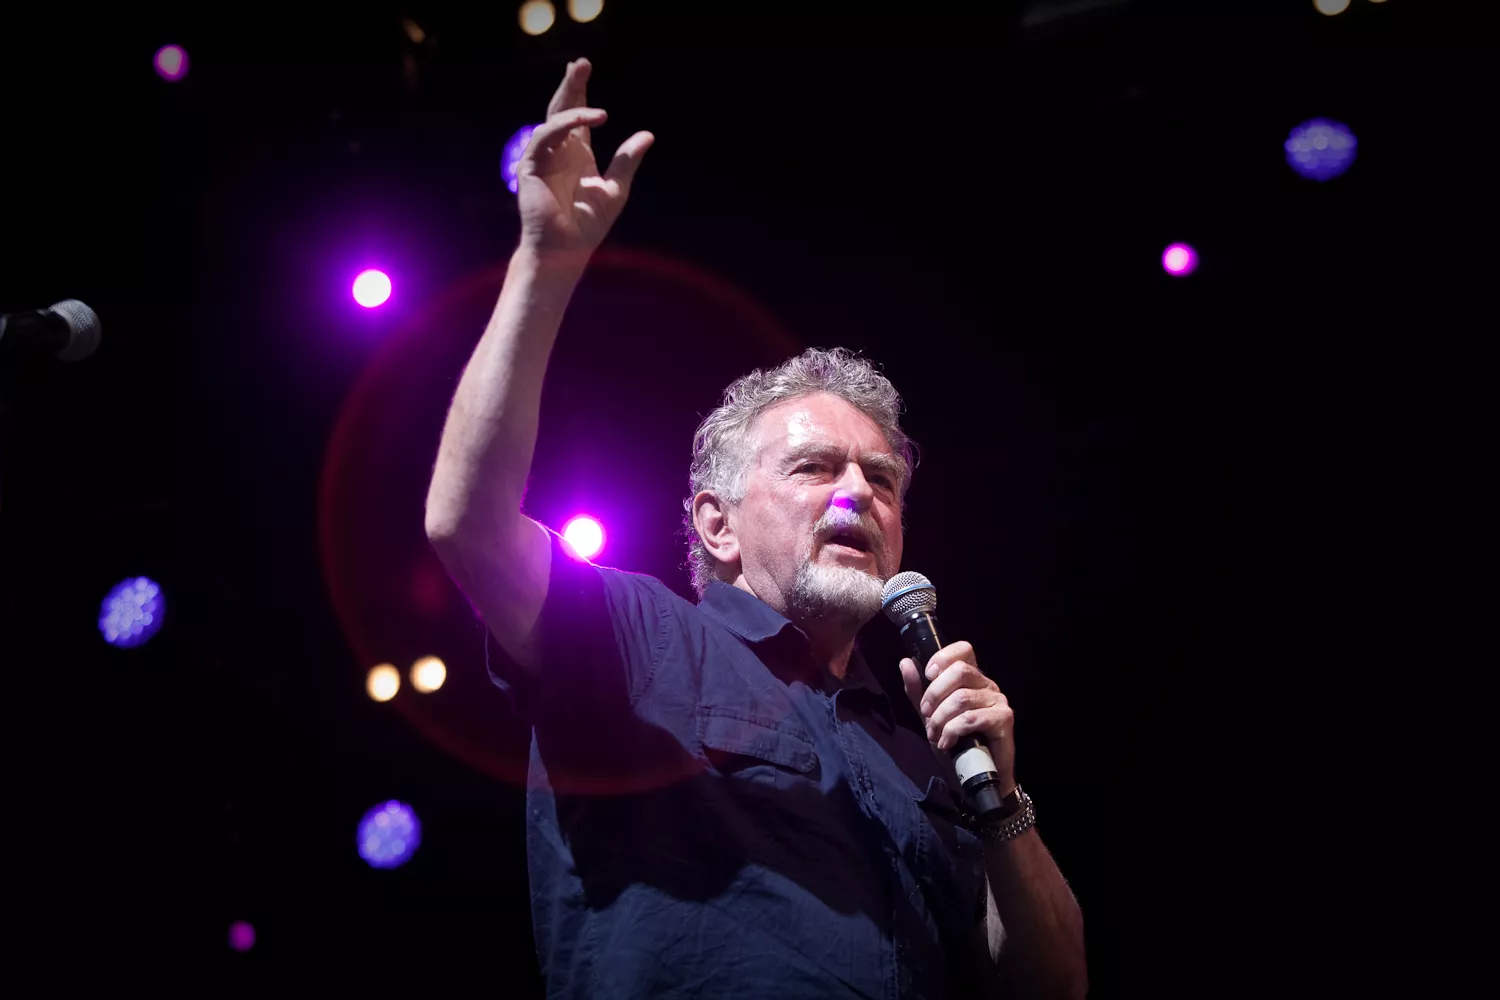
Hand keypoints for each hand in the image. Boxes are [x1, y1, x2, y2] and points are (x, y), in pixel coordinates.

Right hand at [517, 59, 654, 258]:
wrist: (566, 250)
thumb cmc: (587, 225)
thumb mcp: (615, 188)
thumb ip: (627, 161)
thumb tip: (648, 135)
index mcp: (576, 154)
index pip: (577, 115)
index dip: (580, 92)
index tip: (584, 68)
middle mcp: (558, 152)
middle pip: (562, 109)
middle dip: (571, 86)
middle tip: (581, 63)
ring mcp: (542, 158)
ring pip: (553, 120)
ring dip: (571, 105)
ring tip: (598, 106)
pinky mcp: (530, 167)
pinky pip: (544, 138)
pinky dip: (564, 126)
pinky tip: (588, 121)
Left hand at [899, 641, 1016, 790]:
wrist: (976, 774)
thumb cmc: (956, 742)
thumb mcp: (930, 714)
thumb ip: (917, 690)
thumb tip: (905, 662)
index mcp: (971, 678)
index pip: (963, 649)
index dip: (943, 657)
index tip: (928, 675)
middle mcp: (987, 684)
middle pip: (960, 671)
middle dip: (934, 694)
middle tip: (926, 714)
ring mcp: (998, 700)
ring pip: (961, 698)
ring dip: (940, 719)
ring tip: (935, 735)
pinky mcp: (1004, 719)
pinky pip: (971, 718)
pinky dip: (952, 731)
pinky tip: (947, 743)